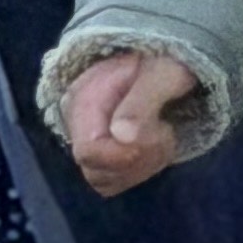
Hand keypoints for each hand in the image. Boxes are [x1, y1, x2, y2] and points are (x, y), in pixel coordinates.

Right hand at [61, 49, 203, 194]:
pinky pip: (118, 182)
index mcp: (84, 101)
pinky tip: (158, 145)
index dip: (121, 156)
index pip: (87, 151)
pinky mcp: (105, 155)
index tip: (159, 132)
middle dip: (138, 160)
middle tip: (164, 131)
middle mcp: (79, 126)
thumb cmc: (162, 63)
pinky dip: (144, 170)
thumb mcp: (161, 73)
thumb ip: (142, 102)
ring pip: (109, 181)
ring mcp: (90, 142)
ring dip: (145, 166)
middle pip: (96, 172)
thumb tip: (124, 138)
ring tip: (164, 134)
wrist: (159, 61)